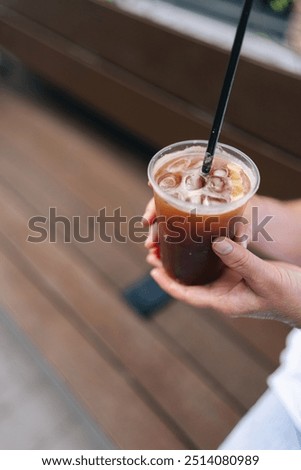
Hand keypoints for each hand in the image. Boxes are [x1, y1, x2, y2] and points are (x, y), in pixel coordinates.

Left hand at [143, 198, 300, 326]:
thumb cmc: (289, 295)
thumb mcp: (263, 277)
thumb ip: (241, 260)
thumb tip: (215, 242)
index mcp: (224, 301)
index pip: (188, 294)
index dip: (168, 284)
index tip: (152, 271)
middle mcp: (223, 292)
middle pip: (189, 281)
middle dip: (171, 268)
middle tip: (154, 251)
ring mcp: (231, 282)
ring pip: (202, 270)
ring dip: (185, 258)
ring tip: (169, 243)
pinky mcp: (240, 272)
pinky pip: (219, 260)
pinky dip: (207, 250)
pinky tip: (201, 237)